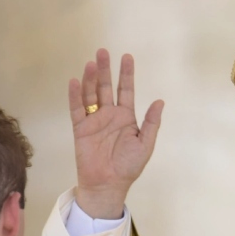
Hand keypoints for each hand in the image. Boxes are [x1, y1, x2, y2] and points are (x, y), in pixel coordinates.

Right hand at [69, 48, 163, 217]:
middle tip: (102, 51)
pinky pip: (76, 109)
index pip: (126, 90)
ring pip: (91, 94)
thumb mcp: (145, 144)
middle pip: (106, 87)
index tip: (127, 56)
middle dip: (105, 70)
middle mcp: (109, 115)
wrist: (108, 184)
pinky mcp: (80, 128)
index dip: (126, 74)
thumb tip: (159, 101)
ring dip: (90, 79)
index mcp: (126, 117)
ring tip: (90, 63)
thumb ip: (151, 123)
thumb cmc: (129, 166)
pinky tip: (74, 81)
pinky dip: (75, 96)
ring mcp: (94, 120)